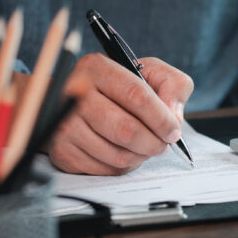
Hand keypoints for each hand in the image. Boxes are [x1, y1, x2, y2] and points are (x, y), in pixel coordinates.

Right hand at [48, 53, 193, 174]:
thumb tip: (174, 117)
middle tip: (163, 144)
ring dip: (141, 156)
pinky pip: (106, 169)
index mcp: (98, 68)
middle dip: (154, 143)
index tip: (173, 130)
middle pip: (126, 130)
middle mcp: (75, 94)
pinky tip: (127, 152)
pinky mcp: (63, 151)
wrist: (79, 102)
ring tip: (147, 147)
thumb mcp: (151, 73)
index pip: (136, 96)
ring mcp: (65, 125)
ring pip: (117, 154)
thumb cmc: (122, 88)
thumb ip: (173, 85)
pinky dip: (125, 166)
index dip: (161, 118)